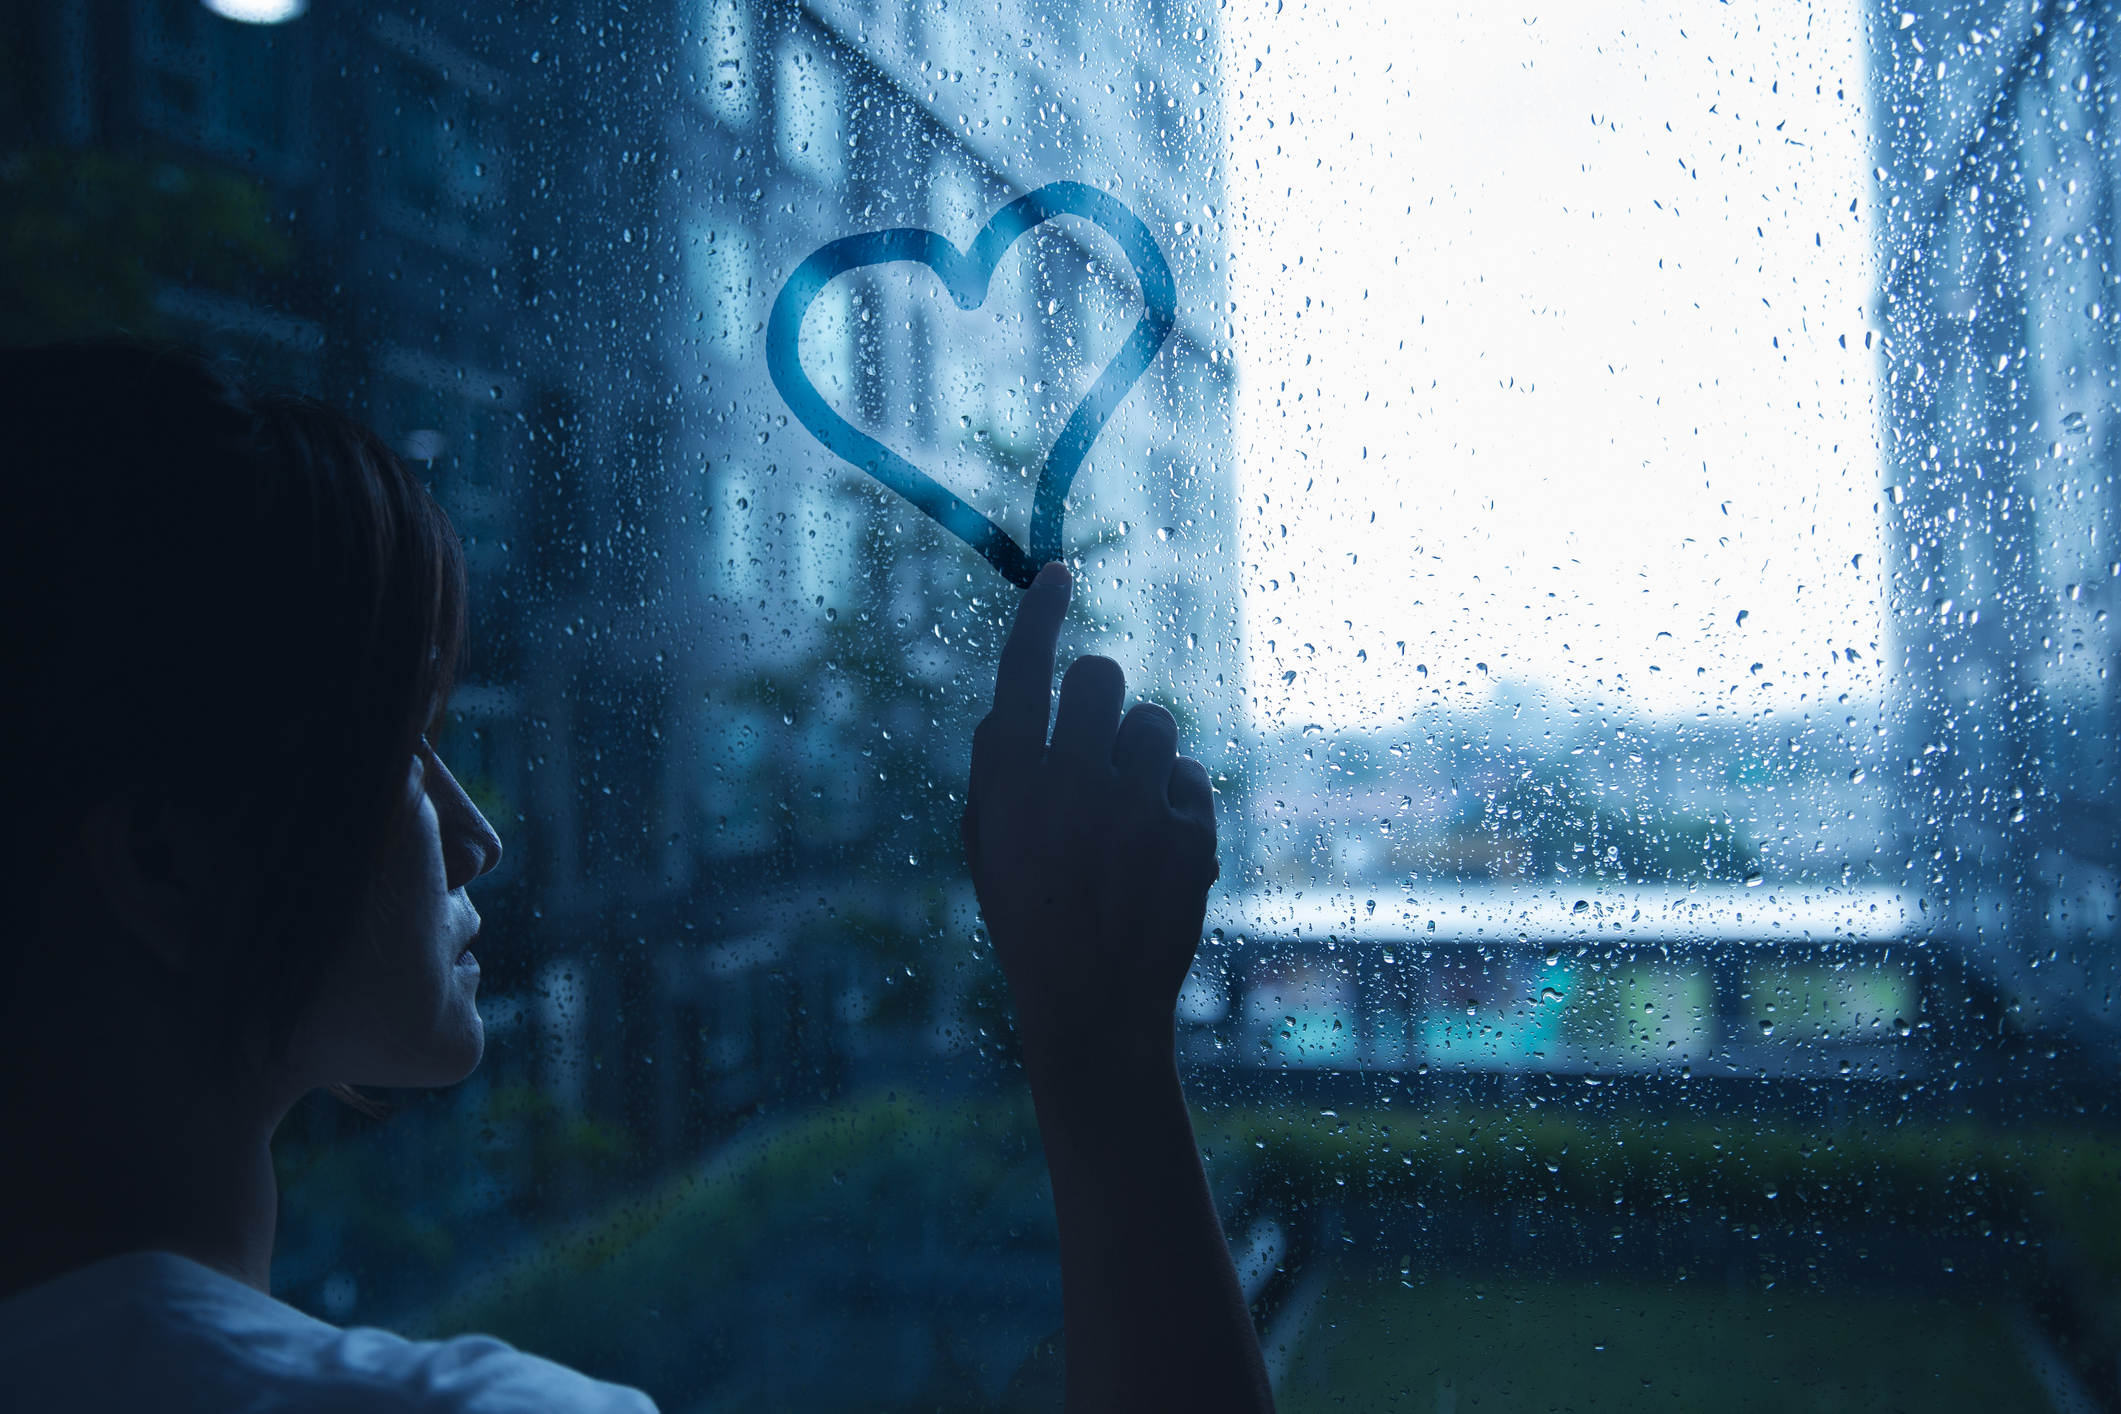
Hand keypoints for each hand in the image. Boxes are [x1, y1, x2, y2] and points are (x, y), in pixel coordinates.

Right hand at [961, 563, 1218, 1067]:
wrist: (1094, 1006)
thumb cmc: (1030, 918)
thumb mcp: (987, 847)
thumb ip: (996, 771)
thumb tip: (1013, 703)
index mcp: (1011, 786)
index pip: (1024, 669)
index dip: (1040, 612)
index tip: (1057, 575)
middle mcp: (1073, 787)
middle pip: (1101, 676)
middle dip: (1098, 696)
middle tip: (1094, 738)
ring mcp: (1137, 811)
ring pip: (1155, 724)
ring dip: (1141, 751)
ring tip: (1126, 808)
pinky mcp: (1191, 836)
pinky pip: (1191, 777)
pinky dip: (1176, 802)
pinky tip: (1155, 850)